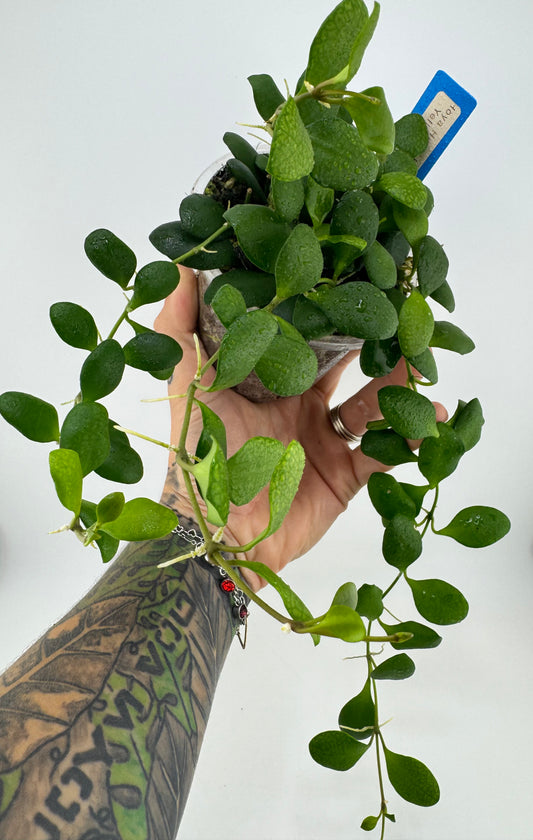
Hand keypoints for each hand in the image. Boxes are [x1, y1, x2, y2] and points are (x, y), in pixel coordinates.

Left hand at [155, 267, 446, 590]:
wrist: (218, 532)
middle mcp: (300, 408)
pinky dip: (410, 438)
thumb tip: (183, 265)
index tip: (354, 283)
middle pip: (347, 370)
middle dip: (374, 344)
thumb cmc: (201, 456)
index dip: (330, 315)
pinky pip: (385, 454)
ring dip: (399, 384)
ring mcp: (324, 442)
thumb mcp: (186, 387)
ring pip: (372, 406)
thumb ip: (179, 329)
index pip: (306, 342)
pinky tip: (435, 418)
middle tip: (403, 315)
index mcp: (268, 384)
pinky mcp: (344, 477)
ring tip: (424, 358)